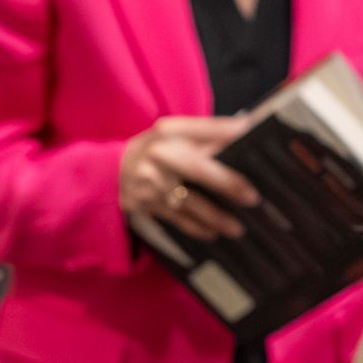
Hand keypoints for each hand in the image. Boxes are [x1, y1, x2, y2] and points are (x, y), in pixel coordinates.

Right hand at [121, 116, 258, 243]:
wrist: (111, 173)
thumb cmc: (154, 150)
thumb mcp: (173, 135)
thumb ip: (206, 134)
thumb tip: (245, 130)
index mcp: (168, 131)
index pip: (201, 128)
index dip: (225, 131)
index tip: (249, 132)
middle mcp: (158, 154)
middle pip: (197, 168)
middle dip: (227, 183)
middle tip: (252, 197)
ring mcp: (150, 181)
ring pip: (189, 202)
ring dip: (216, 217)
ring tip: (238, 228)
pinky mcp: (146, 204)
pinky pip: (176, 219)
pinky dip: (197, 228)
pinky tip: (213, 233)